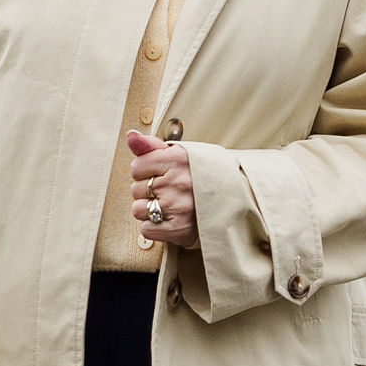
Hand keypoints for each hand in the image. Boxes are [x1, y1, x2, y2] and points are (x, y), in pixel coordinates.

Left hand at [127, 130, 196, 245]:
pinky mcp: (180, 228)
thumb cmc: (201, 174)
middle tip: (169, 190)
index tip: (160, 174)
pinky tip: (169, 219)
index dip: (145, 172)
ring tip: (169, 205)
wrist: (235, 198)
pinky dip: (154, 227)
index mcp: (178, 159)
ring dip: (149, 210)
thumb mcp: (180, 153)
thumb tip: (130, 135)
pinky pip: (146, 229)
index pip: (136, 167)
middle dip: (148, 191)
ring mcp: (178, 206)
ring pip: (138, 210)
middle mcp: (178, 182)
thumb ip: (151, 145)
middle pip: (136, 189)